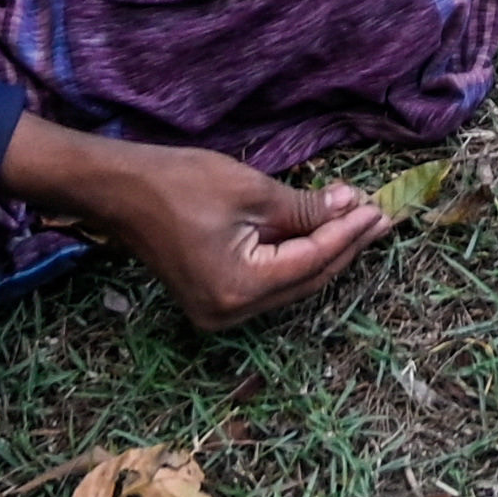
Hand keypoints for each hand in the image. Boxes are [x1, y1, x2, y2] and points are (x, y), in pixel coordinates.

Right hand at [18, 131, 388, 331]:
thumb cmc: (180, 182)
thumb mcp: (251, 191)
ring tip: (358, 220)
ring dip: (323, 251)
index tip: (380, 210)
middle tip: (378, 217)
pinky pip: (268, 282)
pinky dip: (295, 257)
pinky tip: (319, 231)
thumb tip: (349, 208)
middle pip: (305, 281)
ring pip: (290, 284)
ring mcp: (219, 312)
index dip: (349, 235)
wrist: (118, 189)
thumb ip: (304, 208)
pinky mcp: (212, 298)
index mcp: (239, 290)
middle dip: (343, 247)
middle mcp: (230, 314)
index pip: (312, 263)